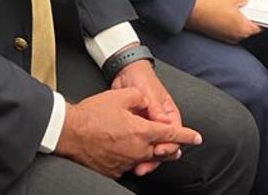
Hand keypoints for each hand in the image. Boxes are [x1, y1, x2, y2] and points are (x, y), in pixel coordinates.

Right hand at [55, 88, 201, 178]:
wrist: (70, 132)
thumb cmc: (94, 113)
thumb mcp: (120, 96)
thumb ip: (140, 98)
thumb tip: (146, 103)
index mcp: (142, 132)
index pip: (171, 135)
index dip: (186, 136)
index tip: (197, 138)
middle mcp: (137, 151)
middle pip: (162, 153)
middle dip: (170, 149)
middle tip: (176, 146)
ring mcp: (126, 163)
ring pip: (145, 159)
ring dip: (149, 152)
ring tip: (145, 143)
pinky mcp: (114, 171)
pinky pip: (129, 164)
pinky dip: (132, 157)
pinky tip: (123, 147)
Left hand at [111, 60, 183, 174]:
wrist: (124, 72)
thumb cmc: (142, 78)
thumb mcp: (149, 91)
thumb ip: (157, 108)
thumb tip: (165, 124)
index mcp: (169, 114)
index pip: (174, 135)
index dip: (169, 145)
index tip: (160, 150)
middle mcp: (160, 123)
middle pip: (163, 146)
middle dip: (156, 158)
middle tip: (145, 165)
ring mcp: (148, 128)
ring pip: (151, 149)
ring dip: (145, 160)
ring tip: (138, 167)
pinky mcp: (136, 129)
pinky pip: (139, 146)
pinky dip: (136, 154)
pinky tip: (129, 160)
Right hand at [186, 0, 260, 43]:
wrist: (193, 12)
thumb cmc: (211, 8)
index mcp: (243, 29)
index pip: (258, 26)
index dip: (260, 18)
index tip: (259, 11)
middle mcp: (236, 36)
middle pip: (247, 27)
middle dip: (246, 17)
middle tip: (243, 5)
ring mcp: (226, 37)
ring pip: (236, 28)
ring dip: (236, 20)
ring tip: (230, 6)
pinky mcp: (217, 35)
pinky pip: (227, 29)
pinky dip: (227, 22)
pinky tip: (221, 11)